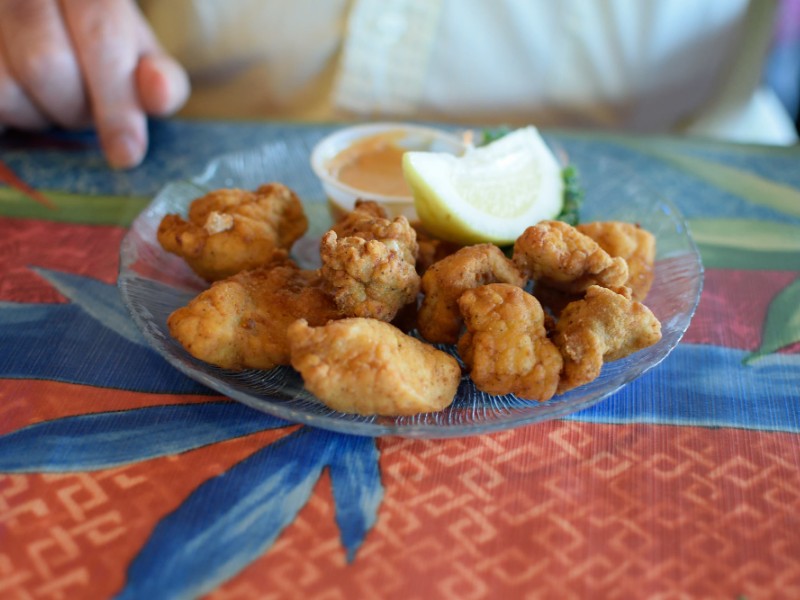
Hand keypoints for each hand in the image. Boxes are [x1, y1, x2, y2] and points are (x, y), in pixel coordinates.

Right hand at [0, 0, 189, 167]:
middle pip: (46, 63)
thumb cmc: (98, 45)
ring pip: (6, 87)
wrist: (48, 17)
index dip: (116, 102)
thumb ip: (161, 79)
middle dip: (73, 107)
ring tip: (52, 98)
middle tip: (83, 108)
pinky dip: (9, 116)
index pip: (101, 36)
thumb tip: (160, 93)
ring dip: (38, 114)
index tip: (127, 154)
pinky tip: (25, 99)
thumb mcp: (139, 57)